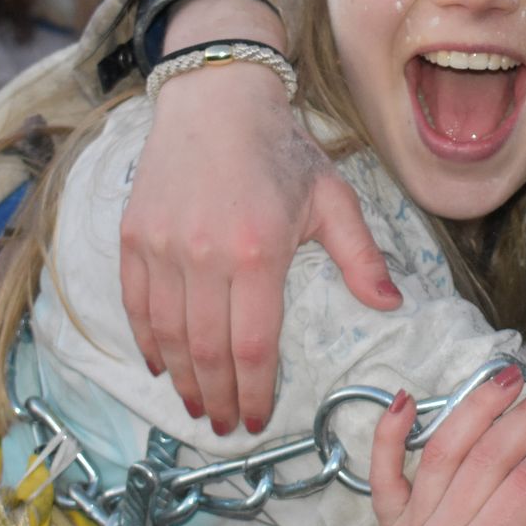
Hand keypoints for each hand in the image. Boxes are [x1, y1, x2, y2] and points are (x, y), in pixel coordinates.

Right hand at [119, 61, 400, 433]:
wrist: (217, 99)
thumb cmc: (281, 150)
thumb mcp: (333, 198)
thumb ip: (361, 256)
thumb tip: (391, 304)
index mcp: (257, 252)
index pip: (251, 344)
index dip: (254, 391)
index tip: (257, 419)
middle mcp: (203, 255)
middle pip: (206, 351)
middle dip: (216, 398)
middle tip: (224, 426)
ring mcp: (162, 247)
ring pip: (167, 335)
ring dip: (180, 379)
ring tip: (196, 406)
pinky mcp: (134, 237)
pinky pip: (136, 305)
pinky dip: (147, 342)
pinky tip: (161, 365)